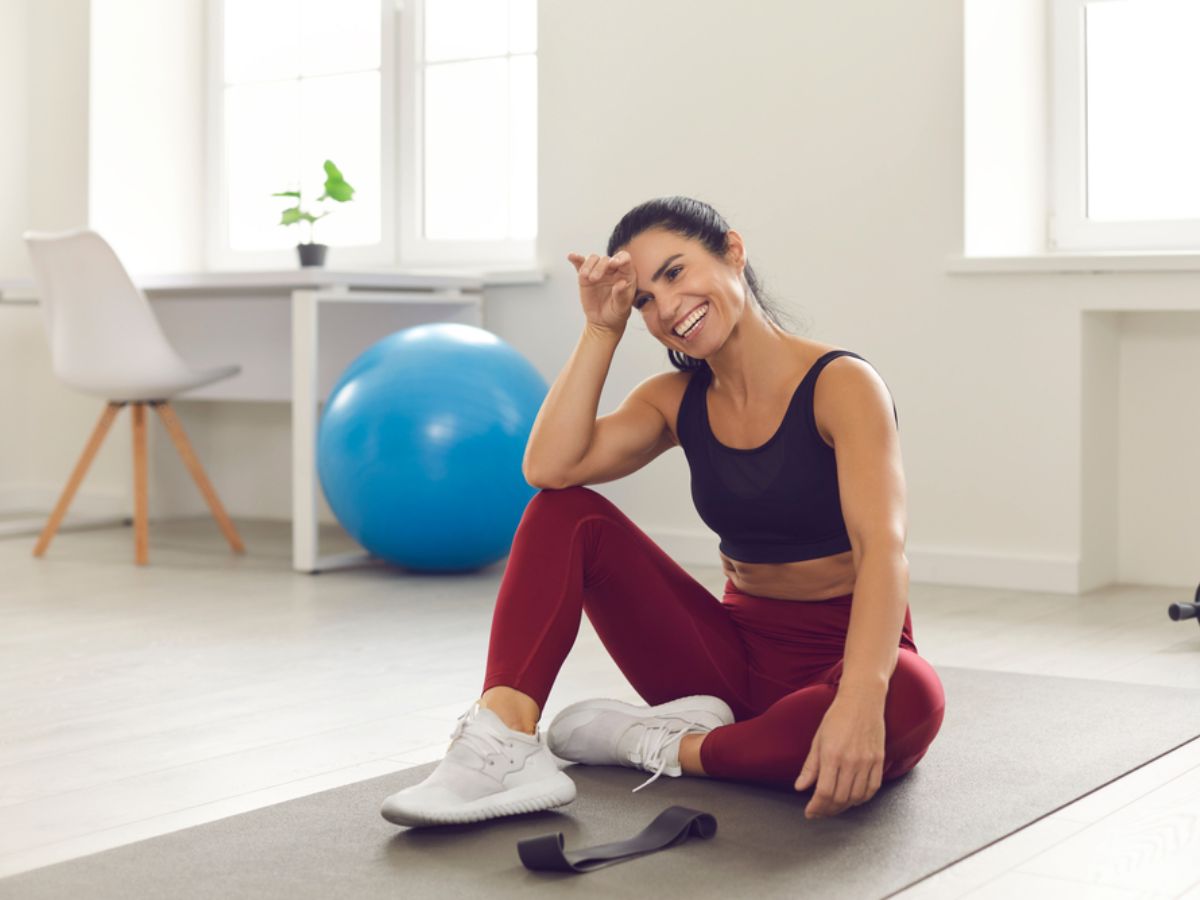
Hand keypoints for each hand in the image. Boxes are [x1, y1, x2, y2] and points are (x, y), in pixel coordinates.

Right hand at [567, 250, 637, 335]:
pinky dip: (576, 259)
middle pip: (606, 259)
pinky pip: (580, 264)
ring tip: (586, 277)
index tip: (613, 263)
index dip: (620, 258)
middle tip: (595, 279)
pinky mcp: (585, 276)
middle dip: (600, 266)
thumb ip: (622, 295)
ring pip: (593, 259)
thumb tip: (622, 283)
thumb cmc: (617, 312)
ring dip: (588, 265)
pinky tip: (571, 256)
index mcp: (626, 274)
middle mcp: (612, 269)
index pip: (624, 259)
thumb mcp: (622, 307)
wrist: (603, 321)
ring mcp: (598, 271)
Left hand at [794, 693, 885, 818]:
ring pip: (856, 798)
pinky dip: (862, 799)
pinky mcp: (879, 761)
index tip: (810, 812)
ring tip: (834, 806)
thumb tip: (800, 787)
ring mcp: (867, 762)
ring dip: (844, 807)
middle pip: (840, 799)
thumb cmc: (838, 717)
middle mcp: (851, 761)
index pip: (823, 792)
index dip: (816, 807)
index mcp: (832, 755)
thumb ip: (810, 766)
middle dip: (827, 810)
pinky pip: (872, 789)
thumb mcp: (818, 740)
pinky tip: (852, 798)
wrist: (862, 700)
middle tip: (820, 811)